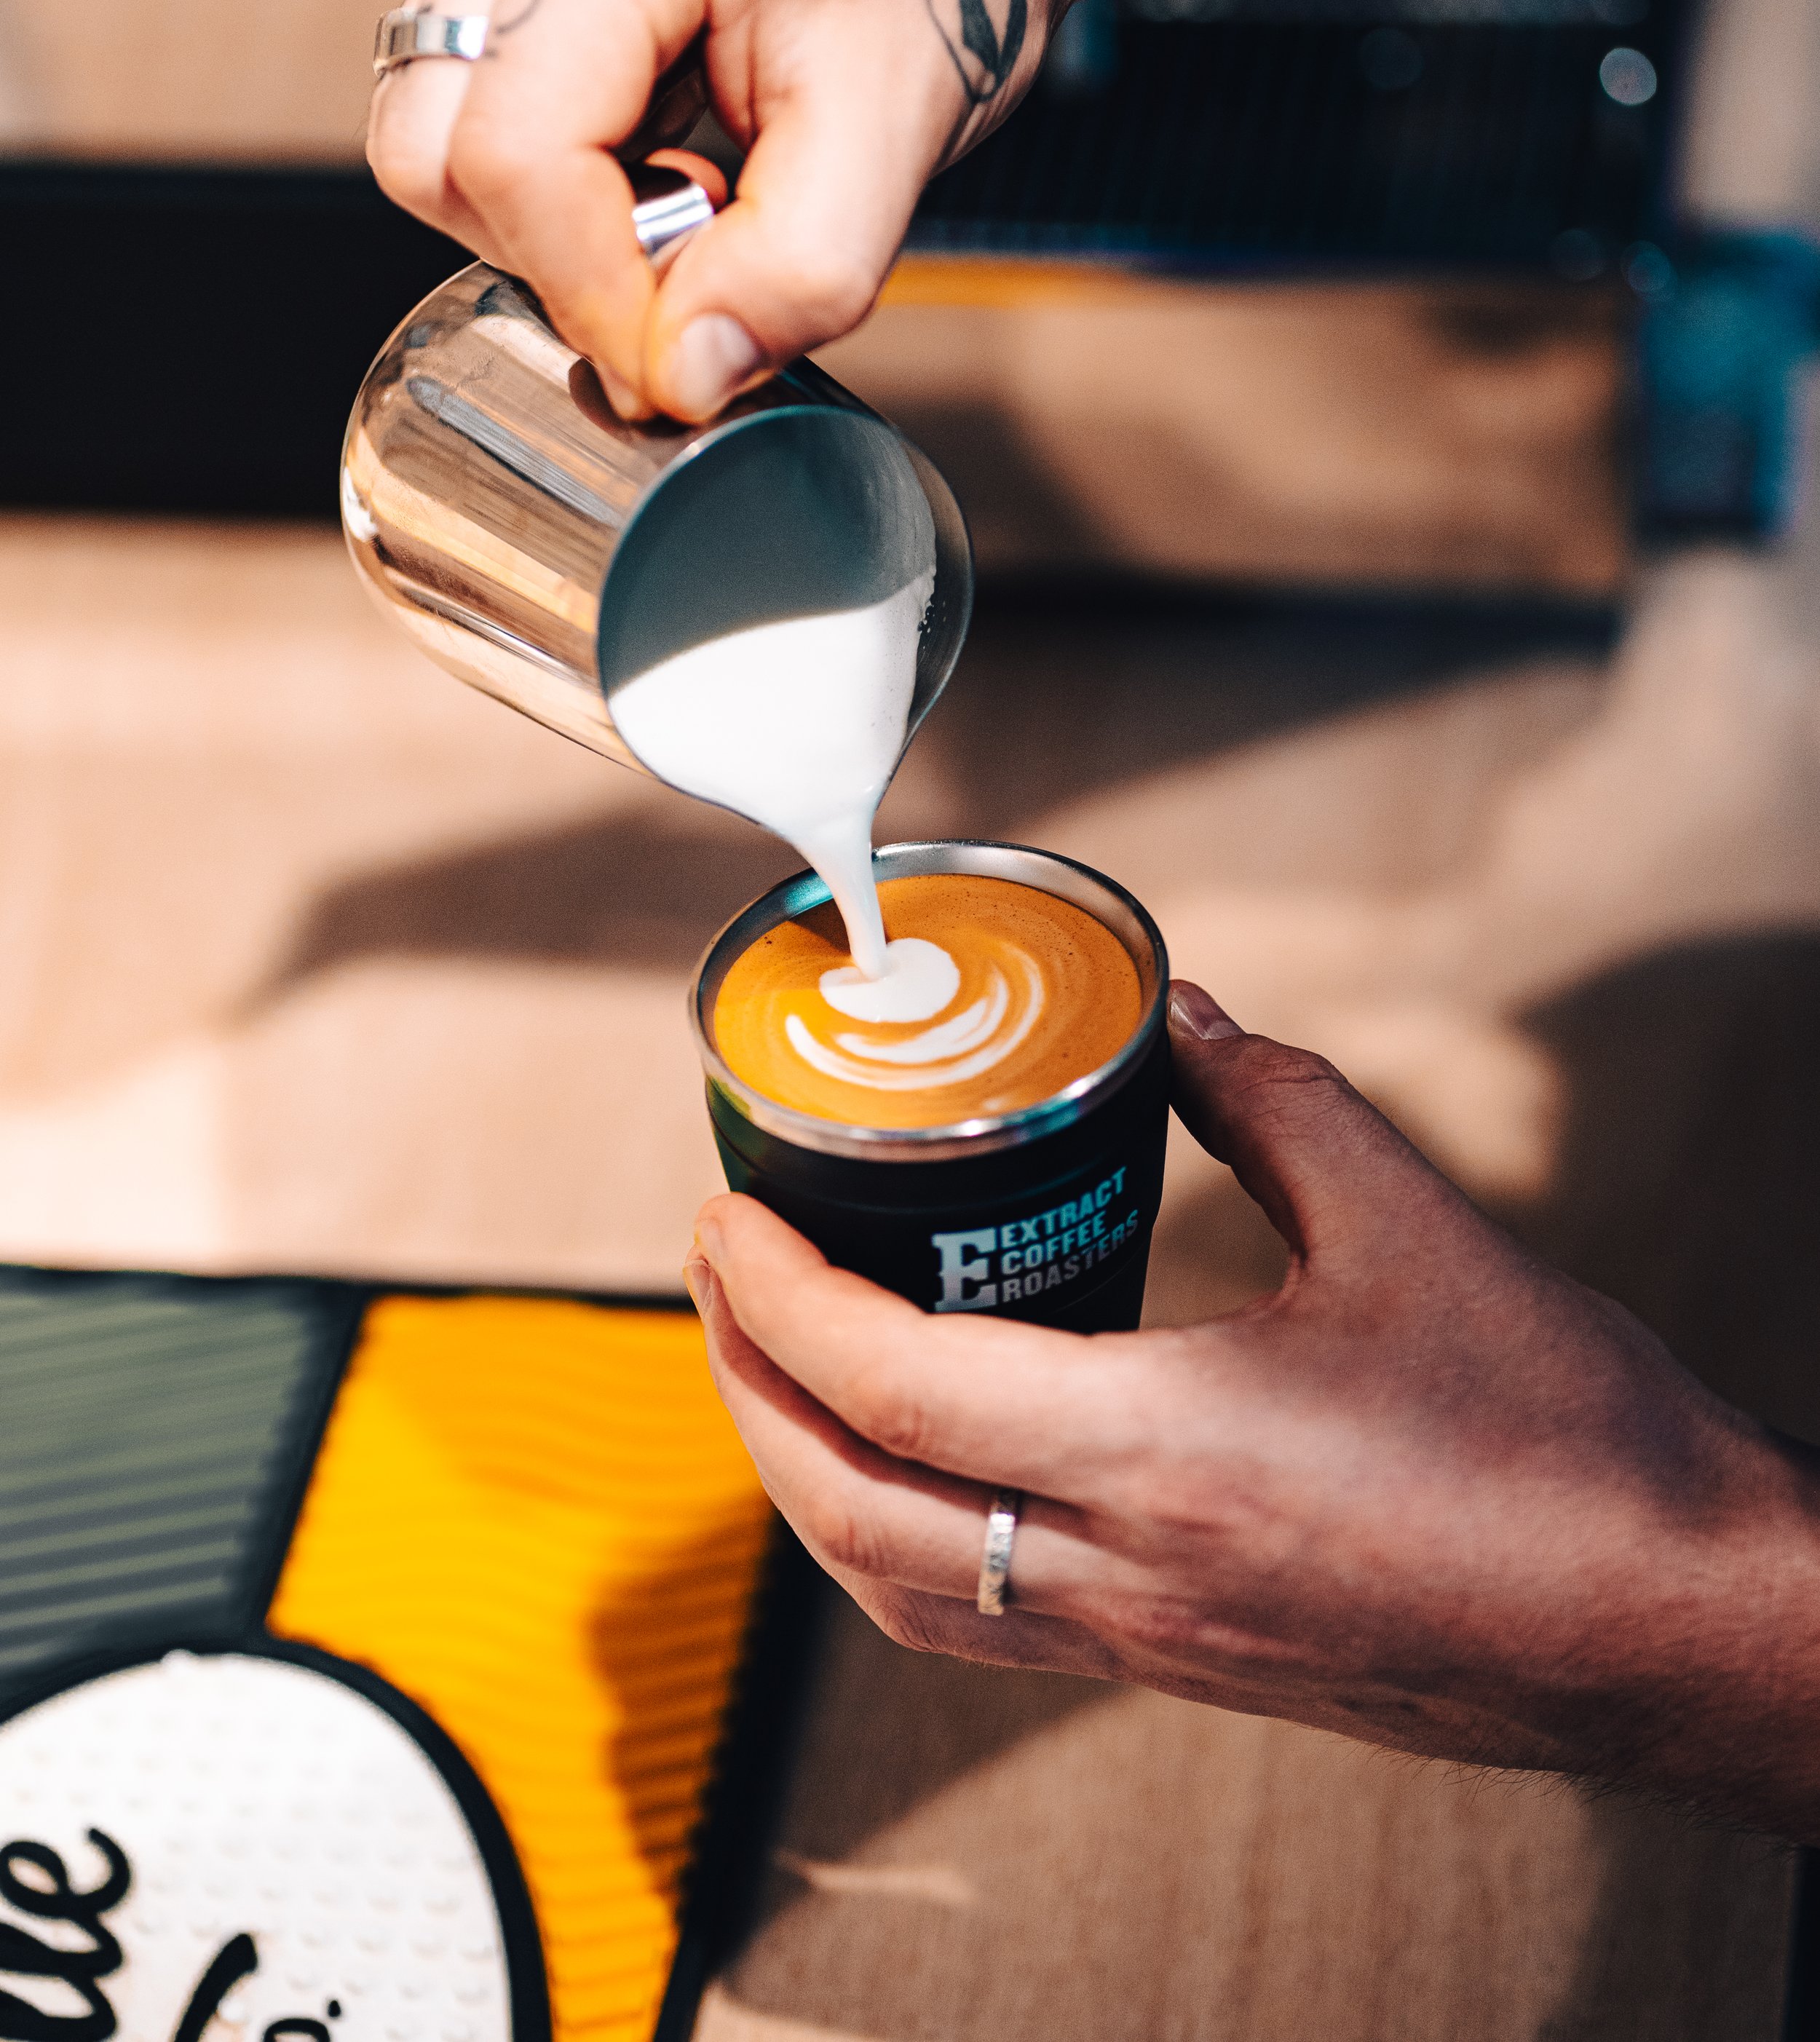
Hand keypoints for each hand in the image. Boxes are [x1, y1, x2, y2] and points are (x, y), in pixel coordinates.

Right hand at [367, 0, 1136, 421]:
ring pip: (434, 153)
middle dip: (559, 256)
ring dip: (560, 225)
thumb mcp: (899, 131)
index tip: (686, 360)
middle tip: (708, 254)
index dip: (590, 291)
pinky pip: (469, 127)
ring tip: (700, 189)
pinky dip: (561, 187)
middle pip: (433, 157)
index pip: (513, 153)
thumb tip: (681, 381)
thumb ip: (797, 273)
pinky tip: (667, 156)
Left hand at [685, 984, 1819, 1837]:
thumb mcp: (1411, 1226)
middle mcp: (1130, 1572)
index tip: (722, 1215)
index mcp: (1166, 1457)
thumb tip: (1187, 1020)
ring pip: (898, 1591)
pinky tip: (918, 1461)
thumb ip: (1276, 1103)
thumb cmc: (1565, 1441)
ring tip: (782, 1360)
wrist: (1668, 1618)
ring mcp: (1150, 1640)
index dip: (773, 1295)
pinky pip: (979, 1622)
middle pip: (849, 1511)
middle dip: (742, 1387)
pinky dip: (895, 1540)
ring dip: (803, 1476)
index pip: (890, 1385)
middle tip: (720, 1268)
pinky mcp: (1185, 1665)